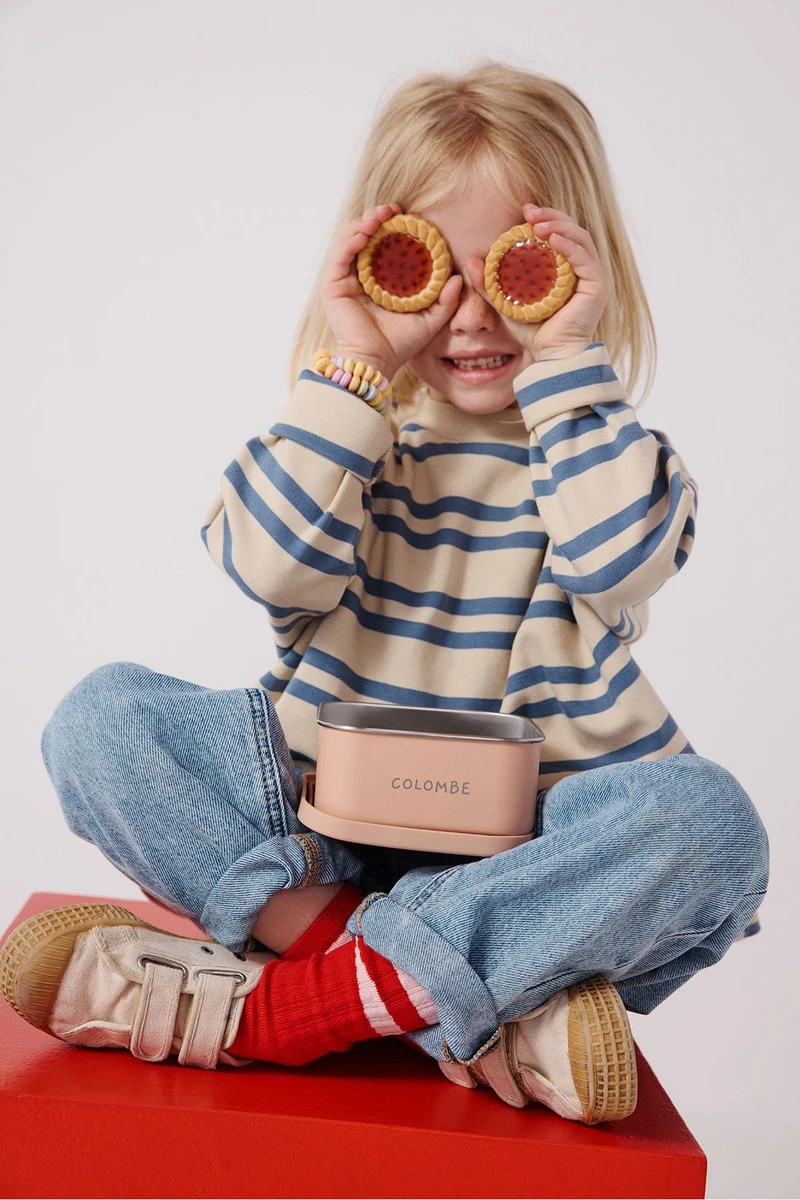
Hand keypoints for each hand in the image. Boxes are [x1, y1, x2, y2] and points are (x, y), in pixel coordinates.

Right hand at [320, 204, 463, 379]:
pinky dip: (351, 239)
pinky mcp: (332, 286)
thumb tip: (458, 277)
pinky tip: (366, 232)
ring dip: (363, 222)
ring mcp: (344, 281)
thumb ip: (445, 300)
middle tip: (394, 209)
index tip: (408, 215)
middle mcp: (360, 277)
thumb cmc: (399, 344)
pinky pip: (340, 255)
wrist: (376, 362)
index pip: (383, 245)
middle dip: (377, 218)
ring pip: (350, 240)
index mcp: (379, 281)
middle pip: (365, 237)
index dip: (393, 227)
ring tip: (380, 215)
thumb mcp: (430, 319)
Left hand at [465, 204, 609, 360]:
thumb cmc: (533, 331)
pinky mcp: (598, 286)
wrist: (550, 356)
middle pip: (571, 230)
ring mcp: (593, 276)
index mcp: (565, 268)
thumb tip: (471, 261)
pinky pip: (586, 259)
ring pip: (581, 239)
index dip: (544, 218)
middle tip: (529, 211)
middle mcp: (582, 269)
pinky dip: (570, 246)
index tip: (524, 211)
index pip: (559, 234)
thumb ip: (490, 284)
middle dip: (551, 216)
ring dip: (560, 225)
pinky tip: (553, 239)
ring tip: (538, 223)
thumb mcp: (505, 303)